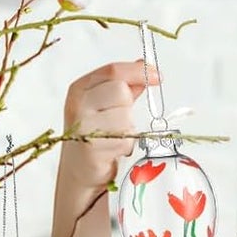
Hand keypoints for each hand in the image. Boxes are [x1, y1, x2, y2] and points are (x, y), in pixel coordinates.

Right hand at [61, 60, 157, 186]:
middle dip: (127, 106)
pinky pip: (124, 139)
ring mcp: (83, 125)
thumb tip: (144, 65)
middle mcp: (78, 104)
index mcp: (80, 88)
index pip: (113, 71)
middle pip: (121, 91)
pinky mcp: (92, 147)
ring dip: (127, 129)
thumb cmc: (96, 136)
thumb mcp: (106, 104)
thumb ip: (124, 84)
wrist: (79, 171)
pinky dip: (125, 146)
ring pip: (125, 116)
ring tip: (114, 138)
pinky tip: (113, 151)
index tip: (157, 76)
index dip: (138, 72)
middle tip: (118, 120)